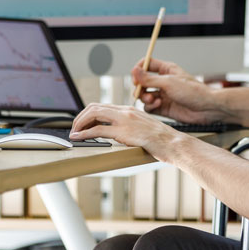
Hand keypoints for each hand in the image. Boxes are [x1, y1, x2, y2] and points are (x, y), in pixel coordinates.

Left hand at [70, 103, 184, 159]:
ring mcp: (124, 120)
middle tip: (75, 128)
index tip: (82, 123)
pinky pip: (98, 130)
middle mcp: (125, 111)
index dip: (88, 114)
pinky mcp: (124, 131)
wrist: (174, 143)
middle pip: (94, 107)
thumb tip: (118, 134)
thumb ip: (130, 127)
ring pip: (93, 115)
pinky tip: (79, 138)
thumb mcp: (144, 128)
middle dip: (80, 117)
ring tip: (74, 133)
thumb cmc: (162, 139)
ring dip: (79, 124)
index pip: (102, 106)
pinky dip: (84, 133)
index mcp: (129, 110)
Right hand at [131, 58, 219, 123]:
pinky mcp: (164, 107)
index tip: (136, 78)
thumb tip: (134, 70)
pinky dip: (150, 106)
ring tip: (153, 100)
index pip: (146, 65)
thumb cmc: (193, 91)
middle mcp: (164, 81)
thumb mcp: (168, 82)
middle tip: (142, 92)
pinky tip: (158, 106)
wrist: (207, 108)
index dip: (138, 71)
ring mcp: (164, 95)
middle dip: (140, 88)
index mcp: (166, 70)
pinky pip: (150, 107)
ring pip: (145, 95)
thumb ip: (149, 79)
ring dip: (145, 98)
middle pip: (142, 82)